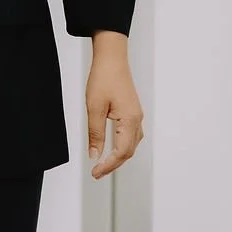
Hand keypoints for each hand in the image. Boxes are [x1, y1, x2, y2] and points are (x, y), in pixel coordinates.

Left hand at [85, 32, 145, 179]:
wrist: (112, 58)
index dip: (108, 165)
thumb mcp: (94, 108)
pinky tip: (112, 147)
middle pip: (128, 151)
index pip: (121, 152)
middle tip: (97, 173)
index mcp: (130, 120)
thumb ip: (95, 134)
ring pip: (131, 144)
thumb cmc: (104, 78)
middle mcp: (137, 120)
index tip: (95, 173)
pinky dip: (121, 145)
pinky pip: (130, 135)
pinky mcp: (132, 111)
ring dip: (118, 156)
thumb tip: (95, 155)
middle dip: (113, 164)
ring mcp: (136, 115)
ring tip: (103, 164)